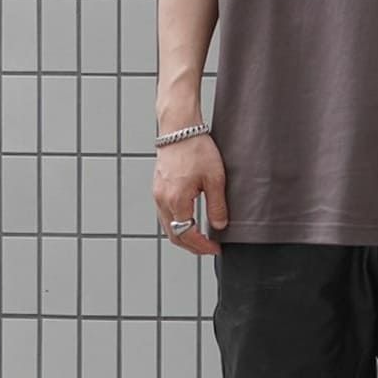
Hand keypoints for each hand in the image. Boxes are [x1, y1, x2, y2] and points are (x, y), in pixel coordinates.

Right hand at [154, 133, 230, 255]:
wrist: (179, 128)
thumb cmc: (196, 147)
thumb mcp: (215, 178)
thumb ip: (217, 206)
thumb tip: (219, 226)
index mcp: (177, 201)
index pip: (187, 235)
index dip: (202, 247)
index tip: (214, 249)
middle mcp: (163, 201)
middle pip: (174, 235)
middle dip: (191, 246)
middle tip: (207, 248)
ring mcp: (157, 194)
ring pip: (167, 226)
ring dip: (182, 235)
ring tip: (199, 236)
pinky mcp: (157, 187)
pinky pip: (164, 213)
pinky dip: (175, 222)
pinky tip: (187, 218)